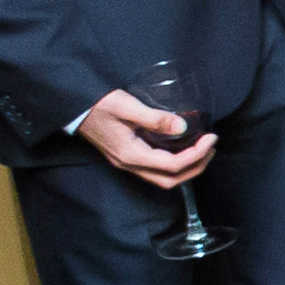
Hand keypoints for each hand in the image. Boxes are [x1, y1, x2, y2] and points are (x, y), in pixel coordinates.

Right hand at [72, 88, 215, 187]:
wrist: (73, 108)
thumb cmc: (98, 105)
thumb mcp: (126, 106)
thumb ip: (155, 118)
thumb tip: (182, 126)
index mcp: (131, 155)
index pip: (173, 165)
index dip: (197, 154)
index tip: (211, 137)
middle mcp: (129, 164)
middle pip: (170, 180)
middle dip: (196, 167)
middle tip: (211, 147)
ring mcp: (127, 163)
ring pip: (163, 177)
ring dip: (186, 168)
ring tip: (202, 149)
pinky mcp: (126, 157)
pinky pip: (155, 169)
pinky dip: (174, 163)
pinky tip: (181, 147)